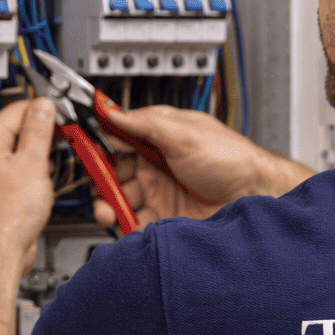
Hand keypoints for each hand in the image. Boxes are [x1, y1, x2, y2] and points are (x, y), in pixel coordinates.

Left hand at [0, 98, 56, 271]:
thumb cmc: (6, 216)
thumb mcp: (33, 163)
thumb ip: (39, 130)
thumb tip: (43, 107)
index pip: (17, 110)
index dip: (45, 112)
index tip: (64, 117)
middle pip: (14, 132)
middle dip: (40, 138)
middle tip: (62, 145)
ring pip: (14, 156)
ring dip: (34, 161)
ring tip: (46, 174)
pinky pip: (10, 176)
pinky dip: (26, 179)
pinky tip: (36, 190)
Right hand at [92, 103, 314, 229]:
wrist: (254, 196)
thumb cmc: (232, 159)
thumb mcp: (183, 131)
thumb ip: (143, 122)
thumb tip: (111, 110)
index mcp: (158, 139)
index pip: (116, 138)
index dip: (97, 142)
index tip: (79, 146)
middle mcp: (156, 166)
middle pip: (113, 172)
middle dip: (100, 178)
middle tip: (97, 183)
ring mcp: (159, 194)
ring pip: (120, 199)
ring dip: (107, 202)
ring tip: (107, 207)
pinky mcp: (164, 220)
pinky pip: (133, 223)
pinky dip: (122, 224)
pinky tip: (120, 221)